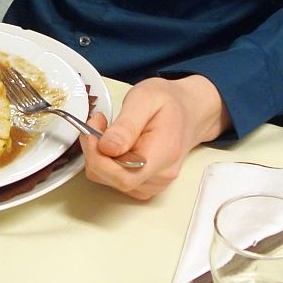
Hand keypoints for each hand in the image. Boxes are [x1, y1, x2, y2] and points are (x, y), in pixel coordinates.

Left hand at [82, 74, 228, 200]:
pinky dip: (106, 163)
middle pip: (113, 180)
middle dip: (95, 152)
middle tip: (98, 123)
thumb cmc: (169, 102)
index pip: (124, 176)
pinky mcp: (145, 185)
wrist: (189, 111)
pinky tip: (114, 144)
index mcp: (164, 154)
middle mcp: (160, 176)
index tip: (94, 130)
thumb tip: (106, 148)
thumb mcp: (145, 98)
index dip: (99, 158)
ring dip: (99, 156)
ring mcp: (154, 184)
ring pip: (109, 181)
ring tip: (108, 130)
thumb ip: (126, 125)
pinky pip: (115, 181)